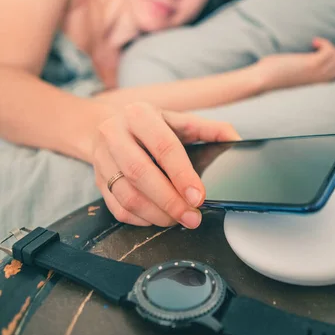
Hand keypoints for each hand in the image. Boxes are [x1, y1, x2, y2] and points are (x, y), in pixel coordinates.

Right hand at [92, 102, 240, 227]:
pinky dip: (141, 219)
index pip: (163, 146)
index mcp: (139, 115)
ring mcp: (102, 159)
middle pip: (141, 174)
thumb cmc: (150, 126)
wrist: (105, 126)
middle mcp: (114, 134)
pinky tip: (159, 218)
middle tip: (192, 217)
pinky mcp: (97, 181)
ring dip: (157, 214)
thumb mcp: (178, 120)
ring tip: (179, 220)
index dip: (182, 174)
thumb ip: (209, 129)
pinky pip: (117, 208)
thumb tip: (236, 140)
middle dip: (170, 201)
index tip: (199, 196)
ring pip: (127, 195)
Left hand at [255, 37, 334, 90]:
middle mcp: (318, 83)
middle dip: (333, 53)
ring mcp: (317, 75)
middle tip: (318, 48)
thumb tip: (294, 63)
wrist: (261, 81)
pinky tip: (313, 42)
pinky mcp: (312, 66)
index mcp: (314, 88)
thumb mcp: (287, 77)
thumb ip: (297, 72)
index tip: (320, 54)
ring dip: (329, 47)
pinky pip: (330, 52)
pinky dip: (324, 43)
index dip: (333, 63)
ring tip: (314, 44)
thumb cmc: (268, 79)